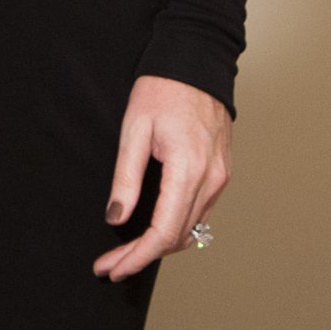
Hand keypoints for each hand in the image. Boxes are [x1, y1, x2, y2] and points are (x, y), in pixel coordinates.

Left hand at [94, 76, 231, 279]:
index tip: (112, 268)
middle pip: (177, 237)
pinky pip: (200, 212)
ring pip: (191, 229)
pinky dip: (176, 227)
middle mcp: (211, 179)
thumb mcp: (134, 130)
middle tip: (110, 264)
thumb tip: (116, 218)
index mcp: (189, 169)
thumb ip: (126, 178)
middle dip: (141, 256)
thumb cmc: (163, 89)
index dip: (136, 257)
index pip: (163, 232)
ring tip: (126, 251)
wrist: (196, 62)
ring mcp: (220, 177)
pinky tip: (153, 229)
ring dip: (159, 245)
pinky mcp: (221, 172)